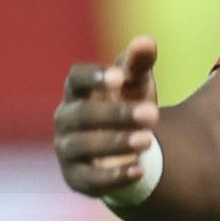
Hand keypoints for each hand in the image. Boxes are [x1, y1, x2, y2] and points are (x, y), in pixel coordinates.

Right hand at [53, 35, 160, 197]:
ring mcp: (68, 150)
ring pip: (83, 146)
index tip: (118, 77)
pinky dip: (114, 176)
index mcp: (78, 92)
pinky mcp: (77, 179)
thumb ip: (139, 64)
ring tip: (148, 140)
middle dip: (116, 114)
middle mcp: (66, 120)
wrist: (129, 149)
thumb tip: (147, 41)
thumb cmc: (129, 105)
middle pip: (82, 114)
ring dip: (115, 142)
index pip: (74, 79)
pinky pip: (91, 180)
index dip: (92, 77)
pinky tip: (139, 170)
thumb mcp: (138, 85)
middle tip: (153, 113)